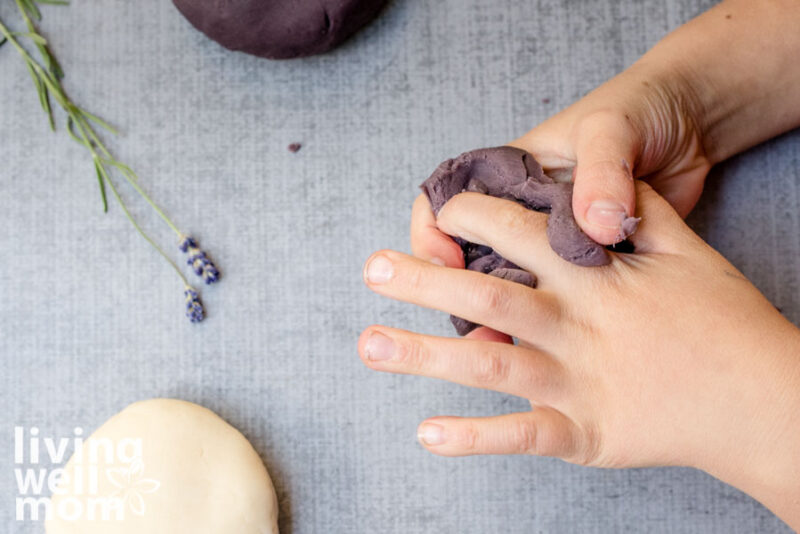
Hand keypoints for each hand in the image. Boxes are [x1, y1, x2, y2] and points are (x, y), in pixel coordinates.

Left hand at [362, 183, 799, 527]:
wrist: (765, 400)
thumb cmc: (727, 321)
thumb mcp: (689, 251)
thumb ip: (640, 216)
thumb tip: (603, 189)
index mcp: (597, 276)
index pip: (519, 234)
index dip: (471, 219)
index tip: (438, 214)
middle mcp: (578, 325)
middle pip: (486, 297)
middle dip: (424, 281)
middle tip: (371, 269)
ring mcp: (578, 382)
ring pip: (488, 364)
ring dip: (422, 354)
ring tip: (369, 344)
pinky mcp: (586, 433)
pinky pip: (520, 435)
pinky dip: (472, 436)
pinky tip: (425, 432)